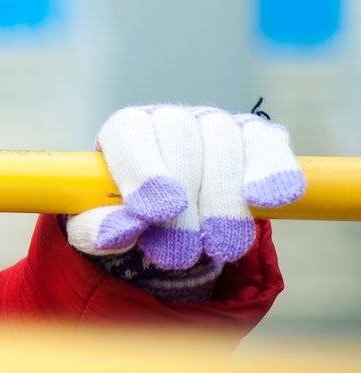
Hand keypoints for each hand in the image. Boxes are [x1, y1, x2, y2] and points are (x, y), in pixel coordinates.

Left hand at [67, 105, 303, 269]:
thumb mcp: (104, 226)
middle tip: (180, 255)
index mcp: (126, 128)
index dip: (143, 173)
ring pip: (224, 146)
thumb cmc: (133, 217)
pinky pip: (267, 147)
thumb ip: (101, 228)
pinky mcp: (256, 137)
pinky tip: (266, 200)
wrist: (175, 221)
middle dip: (184, 203)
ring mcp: (215, 124)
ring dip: (223, 203)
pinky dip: (271, 172)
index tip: (153, 214)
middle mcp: (169, 118)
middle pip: (180, 141)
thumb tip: (117, 233)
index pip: (130, 134)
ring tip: (220, 250)